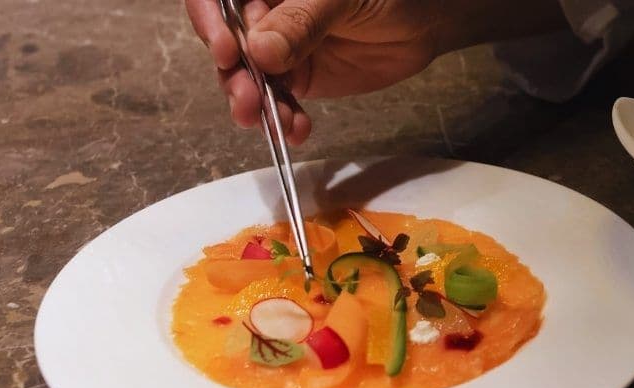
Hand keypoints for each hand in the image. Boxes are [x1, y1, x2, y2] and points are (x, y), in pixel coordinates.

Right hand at [185, 0, 442, 144]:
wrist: (423, 21)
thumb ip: (301, 22)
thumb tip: (260, 51)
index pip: (216, 1)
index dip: (210, 24)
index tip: (227, 52)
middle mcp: (262, 15)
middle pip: (227, 46)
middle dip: (234, 76)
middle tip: (248, 99)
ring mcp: (278, 50)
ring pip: (249, 80)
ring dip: (256, 105)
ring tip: (274, 122)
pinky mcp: (299, 79)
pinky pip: (280, 103)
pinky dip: (285, 120)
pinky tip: (297, 130)